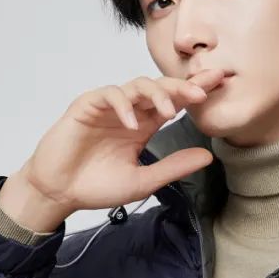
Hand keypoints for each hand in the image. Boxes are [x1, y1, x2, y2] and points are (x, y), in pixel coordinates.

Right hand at [13, 67, 230, 219]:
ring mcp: (109, 107)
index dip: (194, 92)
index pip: (174, 103)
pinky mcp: (88, 106)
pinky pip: (109, 95)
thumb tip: (208, 156)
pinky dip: (123, 106)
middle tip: (202, 92)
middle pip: (160, 87)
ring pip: (137, 85)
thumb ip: (173, 167)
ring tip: (168, 112)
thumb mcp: (144, 181)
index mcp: (144, 126)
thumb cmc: (97, 186)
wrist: (59, 192)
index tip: (218, 86)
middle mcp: (129, 112)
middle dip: (183, 86)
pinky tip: (131, 123)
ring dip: (156, 95)